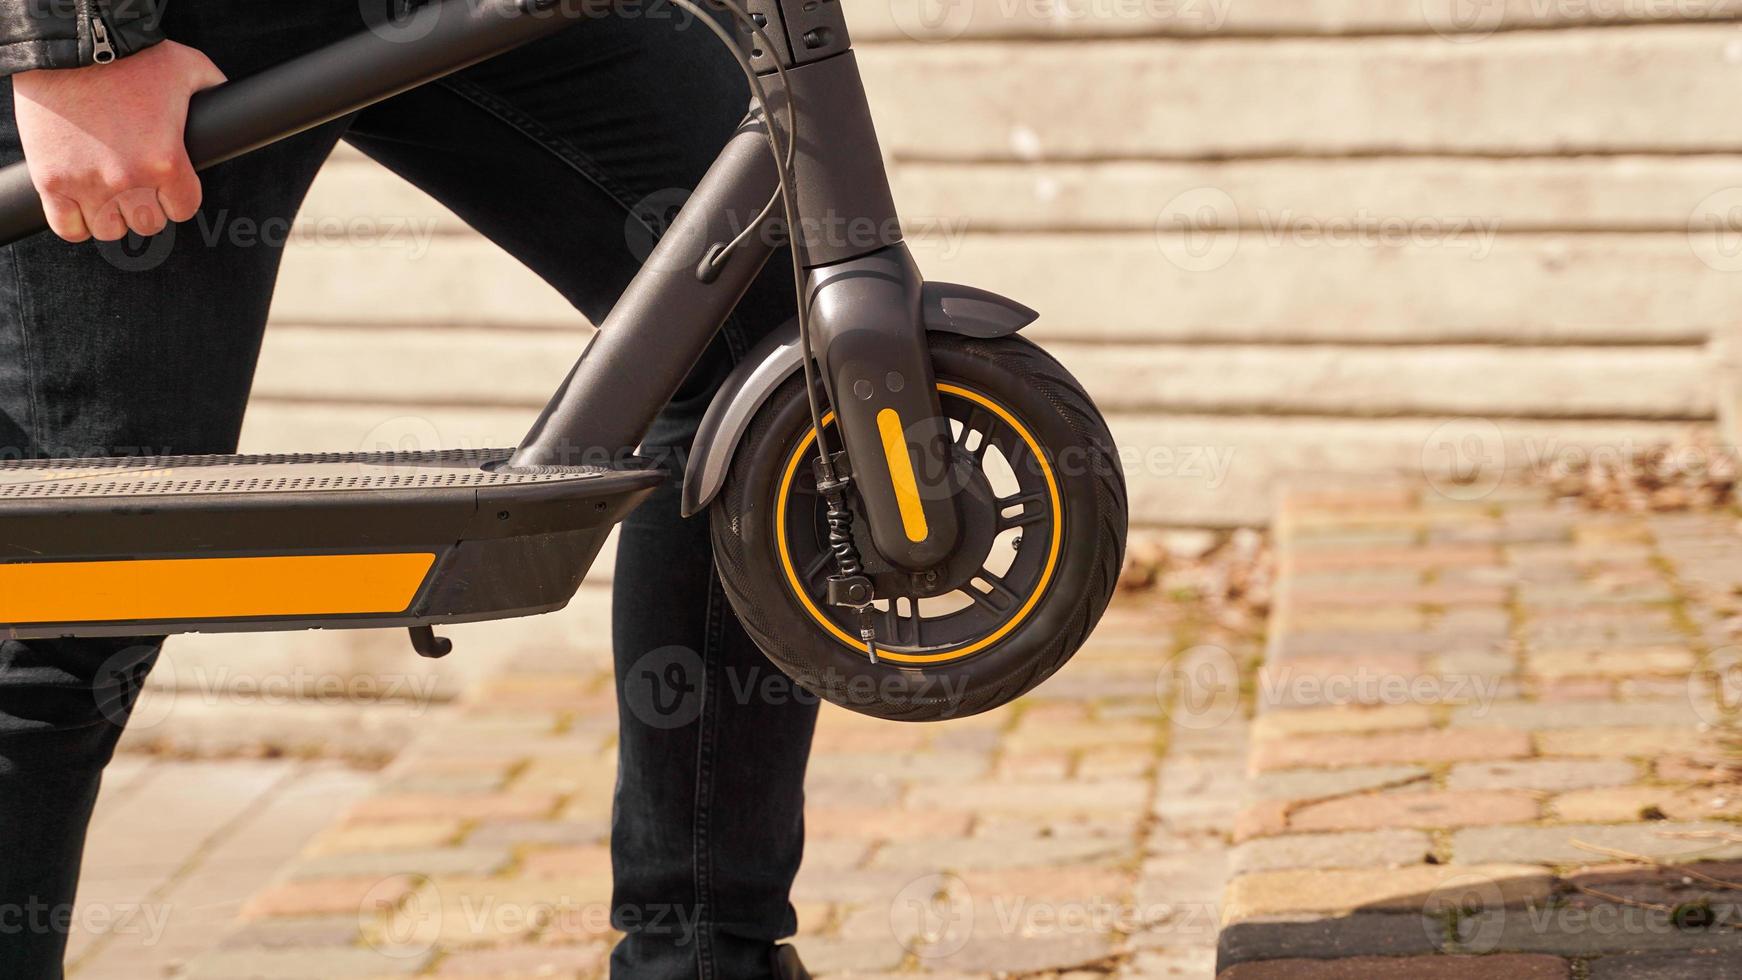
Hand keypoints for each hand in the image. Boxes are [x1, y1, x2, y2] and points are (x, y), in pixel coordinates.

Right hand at [14, 41, 225, 242]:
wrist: (71, 45)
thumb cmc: (132, 57)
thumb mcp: (190, 69)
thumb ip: (216, 92)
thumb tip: (239, 106)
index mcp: (167, 162)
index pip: (183, 209)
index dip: (177, 198)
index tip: (167, 185)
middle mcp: (130, 179)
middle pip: (148, 224)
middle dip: (146, 207)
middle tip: (137, 186)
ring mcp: (88, 183)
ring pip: (110, 230)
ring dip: (112, 215)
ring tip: (109, 192)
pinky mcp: (52, 180)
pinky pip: (69, 228)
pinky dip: (77, 222)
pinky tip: (81, 205)